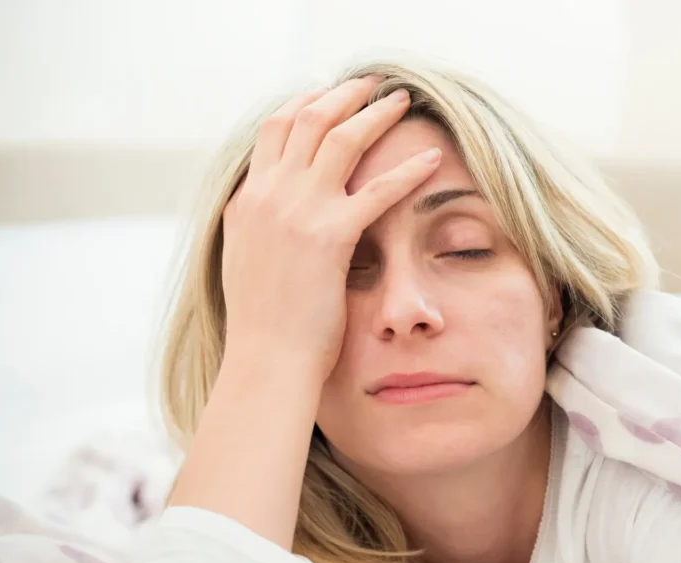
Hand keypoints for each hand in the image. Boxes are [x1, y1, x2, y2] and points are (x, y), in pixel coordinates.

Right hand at [220, 77, 440, 384]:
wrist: (265, 361)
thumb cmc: (265, 324)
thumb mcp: (248, 262)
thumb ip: (261, 227)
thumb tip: (275, 214)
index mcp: (248, 201)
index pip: (275, 129)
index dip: (306, 103)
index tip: (331, 93)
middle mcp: (268, 196)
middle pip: (306, 120)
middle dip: (342, 94)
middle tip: (373, 84)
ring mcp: (297, 213)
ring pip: (340, 140)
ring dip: (374, 114)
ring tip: (402, 102)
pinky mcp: (330, 237)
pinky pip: (378, 190)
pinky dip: (408, 169)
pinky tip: (433, 158)